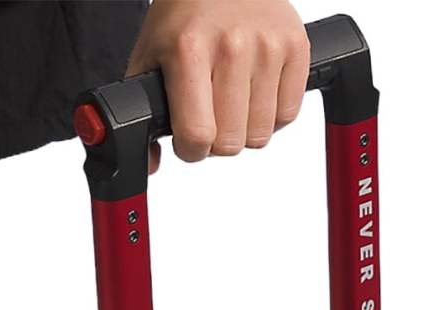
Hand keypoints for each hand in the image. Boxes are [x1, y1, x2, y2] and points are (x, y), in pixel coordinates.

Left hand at [128, 0, 310, 169]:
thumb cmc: (185, 14)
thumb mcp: (152, 55)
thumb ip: (145, 111)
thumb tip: (150, 163)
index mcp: (188, 49)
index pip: (197, 136)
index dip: (191, 149)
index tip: (189, 136)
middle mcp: (231, 45)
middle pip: (231, 143)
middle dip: (218, 140)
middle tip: (211, 112)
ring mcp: (268, 45)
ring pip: (261, 134)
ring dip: (245, 129)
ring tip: (233, 98)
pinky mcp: (295, 46)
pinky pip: (288, 114)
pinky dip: (272, 114)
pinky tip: (256, 90)